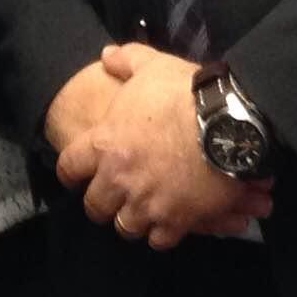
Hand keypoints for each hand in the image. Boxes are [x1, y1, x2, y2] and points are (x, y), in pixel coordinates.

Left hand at [54, 43, 270, 247]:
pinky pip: (159, 240)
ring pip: (126, 227)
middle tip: (114, 196)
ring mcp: (147, 204)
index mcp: (105, 144)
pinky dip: (163, 233)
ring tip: (143, 210)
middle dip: (103, 202)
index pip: (69, 168)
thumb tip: (107, 55)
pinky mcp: (176, 221)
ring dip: (132, 219)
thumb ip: (127, 61)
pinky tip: (170, 222)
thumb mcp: (153, 66)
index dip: (72, 172)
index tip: (78, 175)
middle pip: (95, 207)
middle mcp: (119, 180)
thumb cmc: (185, 93)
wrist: (228, 122)